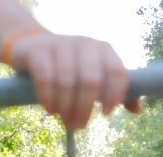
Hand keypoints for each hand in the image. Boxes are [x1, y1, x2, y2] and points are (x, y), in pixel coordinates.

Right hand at [9, 32, 140, 129]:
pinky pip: (45, 78)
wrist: (31, 44)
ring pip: (67, 81)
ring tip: (64, 121)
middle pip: (90, 80)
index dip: (114, 94)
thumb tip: (136, 109)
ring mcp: (59, 43)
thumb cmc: (69, 65)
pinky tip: (50, 109)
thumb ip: (114, 89)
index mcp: (103, 49)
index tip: (106, 113)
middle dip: (84, 108)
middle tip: (78, 125)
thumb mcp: (93, 73)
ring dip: (66, 107)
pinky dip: (48, 98)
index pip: (116, 71)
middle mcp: (83, 43)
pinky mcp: (38, 50)